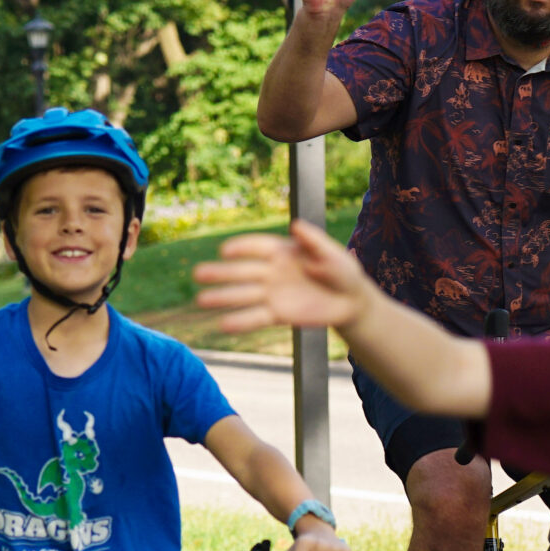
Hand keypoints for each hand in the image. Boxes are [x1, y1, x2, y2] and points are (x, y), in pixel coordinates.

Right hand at [193, 221, 372, 332]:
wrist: (351, 302)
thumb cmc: (342, 272)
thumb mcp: (332, 253)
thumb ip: (314, 241)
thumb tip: (296, 225)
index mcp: (282, 251)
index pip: (257, 246)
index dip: (241, 248)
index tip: (225, 252)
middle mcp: (272, 272)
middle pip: (242, 271)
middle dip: (221, 273)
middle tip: (198, 274)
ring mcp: (272, 294)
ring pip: (244, 295)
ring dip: (223, 297)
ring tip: (201, 300)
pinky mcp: (278, 315)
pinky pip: (256, 318)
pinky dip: (240, 322)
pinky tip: (223, 325)